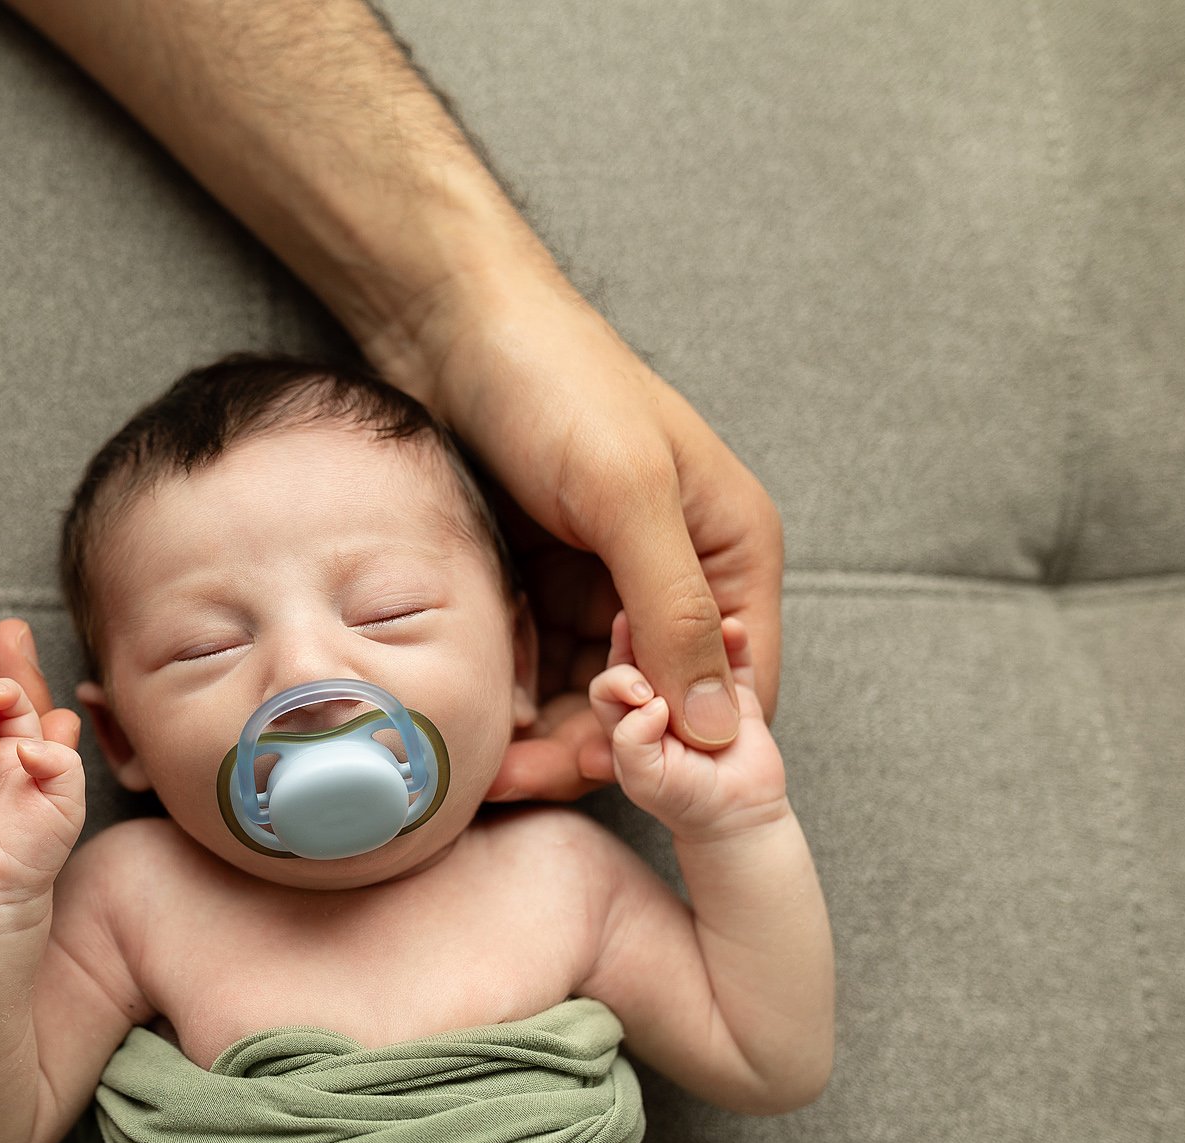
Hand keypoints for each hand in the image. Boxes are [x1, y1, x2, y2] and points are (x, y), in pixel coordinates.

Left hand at [369, 273, 783, 805]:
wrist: (449, 322)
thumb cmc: (554, 384)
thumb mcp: (625, 495)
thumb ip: (674, 610)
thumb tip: (721, 729)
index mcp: (731, 553)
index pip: (735, 688)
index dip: (683, 746)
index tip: (612, 774)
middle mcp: (675, 579)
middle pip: (653, 706)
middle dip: (592, 750)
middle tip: (511, 779)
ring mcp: (602, 584)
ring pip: (587, 698)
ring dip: (542, 737)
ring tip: (478, 762)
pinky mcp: (539, 583)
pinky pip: (536, 667)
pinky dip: (512, 698)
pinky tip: (471, 717)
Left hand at [588, 609, 787, 840]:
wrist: (737, 815)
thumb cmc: (683, 801)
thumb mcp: (644, 779)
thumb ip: (632, 742)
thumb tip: (651, 701)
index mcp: (626, 718)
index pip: (610, 685)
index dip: (620, 679)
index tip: (643, 695)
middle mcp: (658, 696)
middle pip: (643, 654)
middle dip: (644, 635)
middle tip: (653, 624)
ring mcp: (698, 690)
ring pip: (689, 648)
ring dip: (691, 626)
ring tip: (695, 611)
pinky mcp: (737, 691)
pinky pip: (736, 659)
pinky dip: (735, 641)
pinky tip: (733, 628)